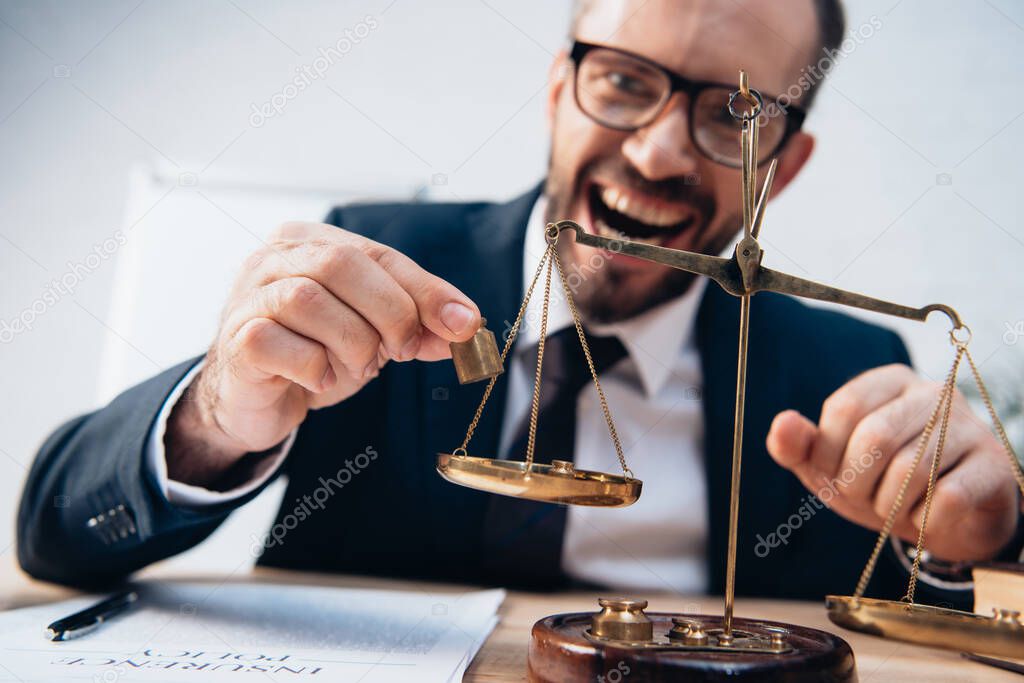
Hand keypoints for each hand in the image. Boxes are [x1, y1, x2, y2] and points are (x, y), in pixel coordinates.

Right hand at [165, 221, 480, 485]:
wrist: (257, 401)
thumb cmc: (315, 353)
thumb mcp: (374, 335)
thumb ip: (416, 326)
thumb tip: (465, 328)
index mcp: (312, 241)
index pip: (380, 254)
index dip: (426, 290)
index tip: (465, 323)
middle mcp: (275, 257)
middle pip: (343, 265)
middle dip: (390, 312)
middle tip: (403, 351)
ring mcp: (249, 295)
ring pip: (309, 300)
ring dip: (351, 342)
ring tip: (359, 366)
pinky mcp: (237, 339)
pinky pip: (278, 342)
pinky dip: (313, 366)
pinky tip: (320, 379)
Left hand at [766, 364, 1019, 561]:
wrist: (945, 521)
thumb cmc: (880, 483)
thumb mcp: (831, 467)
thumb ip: (800, 447)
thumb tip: (781, 424)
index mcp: (888, 382)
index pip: (845, 407)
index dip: (827, 452)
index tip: (831, 475)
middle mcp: (931, 394)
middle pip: (877, 435)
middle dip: (856, 480)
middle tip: (860, 498)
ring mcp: (968, 427)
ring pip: (912, 468)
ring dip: (889, 504)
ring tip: (891, 509)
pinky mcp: (993, 466)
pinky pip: (948, 497)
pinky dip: (924, 519)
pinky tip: (924, 517)